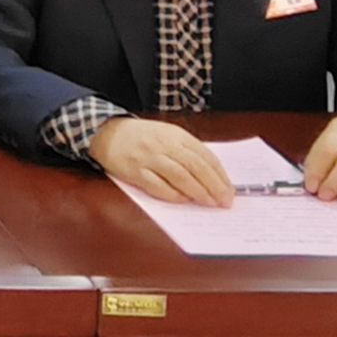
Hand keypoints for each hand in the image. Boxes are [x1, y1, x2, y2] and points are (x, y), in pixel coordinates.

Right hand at [90, 116, 233, 205]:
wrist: (107, 132)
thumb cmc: (141, 137)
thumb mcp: (167, 135)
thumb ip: (187, 151)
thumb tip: (211, 176)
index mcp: (176, 135)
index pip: (205, 156)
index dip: (220, 175)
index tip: (229, 190)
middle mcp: (164, 145)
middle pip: (196, 167)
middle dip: (214, 186)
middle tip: (224, 201)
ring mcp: (149, 158)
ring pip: (180, 176)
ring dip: (198, 192)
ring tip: (209, 203)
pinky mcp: (135, 171)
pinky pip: (158, 186)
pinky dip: (173, 195)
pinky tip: (184, 201)